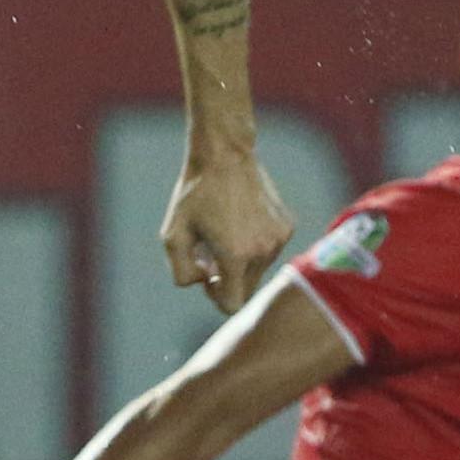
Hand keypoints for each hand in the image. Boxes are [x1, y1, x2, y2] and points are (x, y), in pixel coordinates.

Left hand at [162, 153, 292, 312]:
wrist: (224, 154)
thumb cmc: (194, 195)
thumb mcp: (172, 236)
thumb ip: (182, 272)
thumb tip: (205, 281)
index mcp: (235, 256)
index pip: (232, 305)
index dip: (216, 297)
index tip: (207, 274)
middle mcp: (263, 251)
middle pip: (247, 289)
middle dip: (229, 279)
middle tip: (211, 253)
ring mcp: (279, 238)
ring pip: (259, 270)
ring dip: (243, 260)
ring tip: (226, 232)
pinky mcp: (287, 225)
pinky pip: (270, 249)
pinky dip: (256, 244)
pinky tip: (242, 220)